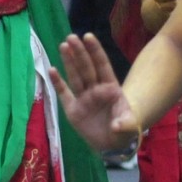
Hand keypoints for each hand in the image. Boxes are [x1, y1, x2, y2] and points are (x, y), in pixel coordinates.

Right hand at [48, 33, 140, 152]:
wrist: (112, 145)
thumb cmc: (123, 129)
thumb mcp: (130, 126)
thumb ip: (125, 124)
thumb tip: (116, 125)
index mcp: (110, 88)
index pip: (102, 66)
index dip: (95, 51)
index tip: (88, 36)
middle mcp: (95, 89)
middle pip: (87, 68)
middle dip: (80, 53)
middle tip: (71, 37)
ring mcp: (83, 98)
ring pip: (75, 77)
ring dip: (69, 62)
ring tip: (63, 46)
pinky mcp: (73, 109)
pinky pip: (64, 94)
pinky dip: (57, 83)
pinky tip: (51, 70)